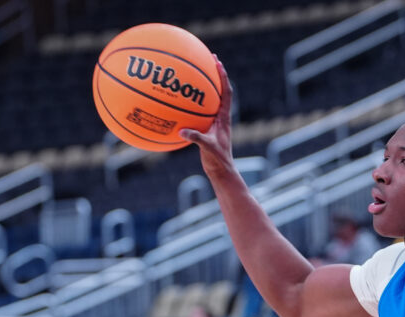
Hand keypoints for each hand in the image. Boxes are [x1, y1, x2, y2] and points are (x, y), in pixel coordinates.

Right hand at [180, 56, 234, 175]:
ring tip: (194, 73)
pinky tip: (179, 101)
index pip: (226, 92)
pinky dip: (191, 104)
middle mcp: (220, 117)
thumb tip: (182, 131)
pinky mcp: (207, 128)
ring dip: (204, 86)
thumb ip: (197, 139)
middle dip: (214, 74)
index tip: (217, 62)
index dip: (222, 77)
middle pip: (219, 90)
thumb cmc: (218, 160)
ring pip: (209, 100)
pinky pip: (199, 112)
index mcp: (224, 118)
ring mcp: (214, 122)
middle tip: (207, 58)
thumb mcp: (207, 149)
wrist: (222, 171)